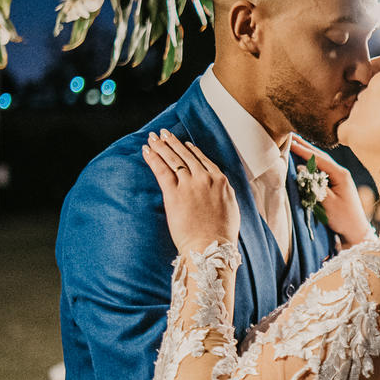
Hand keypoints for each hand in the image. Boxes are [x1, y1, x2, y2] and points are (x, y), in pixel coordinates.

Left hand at [143, 130, 238, 252]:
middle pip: (186, 155)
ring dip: (161, 146)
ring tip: (153, 137)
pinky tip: (147, 151)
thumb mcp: (232, 208)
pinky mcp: (174, 193)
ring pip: (173, 159)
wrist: (211, 247)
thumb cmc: (221, 235)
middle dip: (173, 142)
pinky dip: (153, 158)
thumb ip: (225, 194)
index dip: (192, 150)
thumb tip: (222, 189)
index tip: (184, 144)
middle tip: (163, 133)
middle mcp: (205, 178)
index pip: (203, 160)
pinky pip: (161, 170)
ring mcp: (189, 184)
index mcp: (221, 181)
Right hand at [290, 135, 372, 244]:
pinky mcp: (338, 184)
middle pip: (321, 155)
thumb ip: (315, 185)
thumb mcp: (327, 203)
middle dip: (305, 146)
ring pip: (322, 161)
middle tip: (291, 136)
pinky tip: (306, 159)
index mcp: (341, 174)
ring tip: (296, 142)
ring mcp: (341, 178)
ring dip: (309, 152)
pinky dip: (313, 162)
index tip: (290, 143)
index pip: (319, 159)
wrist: (356, 231)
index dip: (303, 150)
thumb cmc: (343, 218)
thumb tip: (302, 170)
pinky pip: (323, 169)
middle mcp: (341, 173)